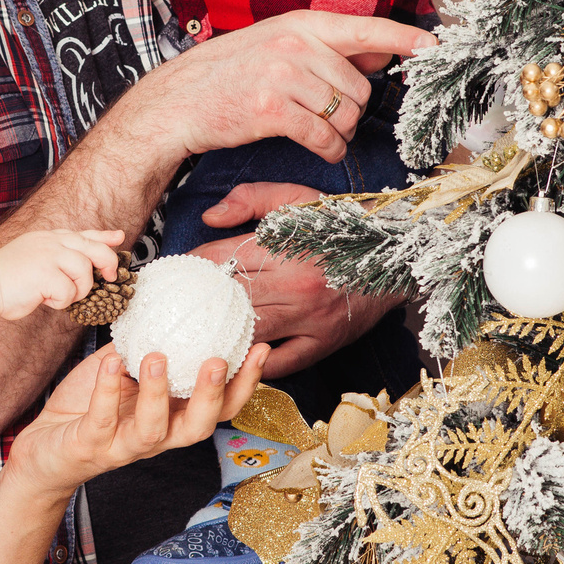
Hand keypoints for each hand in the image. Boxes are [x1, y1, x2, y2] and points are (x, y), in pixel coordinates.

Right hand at [0, 228, 122, 319]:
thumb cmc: (7, 277)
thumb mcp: (35, 258)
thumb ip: (58, 258)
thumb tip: (82, 268)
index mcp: (49, 238)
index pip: (83, 234)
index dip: (104, 237)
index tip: (119, 237)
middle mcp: (52, 242)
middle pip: (94, 249)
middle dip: (107, 263)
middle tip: (109, 277)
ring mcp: (50, 255)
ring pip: (84, 272)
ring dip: (76, 290)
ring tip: (57, 295)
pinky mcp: (47, 273)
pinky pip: (69, 292)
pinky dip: (60, 302)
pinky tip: (44, 299)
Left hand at [6, 344, 271, 495]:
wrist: (45, 447)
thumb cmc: (89, 407)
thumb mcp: (123, 371)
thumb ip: (145, 345)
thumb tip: (166, 301)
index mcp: (172, 418)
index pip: (219, 408)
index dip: (244, 384)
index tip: (258, 347)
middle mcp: (156, 437)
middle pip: (198, 427)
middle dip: (211, 395)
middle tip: (216, 360)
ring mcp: (123, 445)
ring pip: (153, 430)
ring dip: (158, 393)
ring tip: (156, 356)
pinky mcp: (91, 447)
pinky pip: (102, 419)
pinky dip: (107, 391)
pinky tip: (110, 363)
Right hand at [132, 11, 431, 163]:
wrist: (178, 100)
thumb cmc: (230, 74)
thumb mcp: (278, 44)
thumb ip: (326, 47)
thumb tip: (380, 50)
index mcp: (301, 24)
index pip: (366, 27)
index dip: (404, 37)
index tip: (434, 47)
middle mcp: (295, 45)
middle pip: (360, 87)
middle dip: (354, 110)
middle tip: (331, 117)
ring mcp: (282, 75)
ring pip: (346, 114)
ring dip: (340, 133)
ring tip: (321, 133)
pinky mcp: (271, 109)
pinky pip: (323, 136)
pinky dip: (328, 149)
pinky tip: (319, 148)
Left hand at [190, 183, 404, 379]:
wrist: (396, 256)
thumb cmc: (342, 227)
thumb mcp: (298, 198)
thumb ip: (251, 199)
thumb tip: (209, 217)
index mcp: (284, 248)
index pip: (221, 259)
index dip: (190, 268)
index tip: (171, 275)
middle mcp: (293, 286)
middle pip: (228, 300)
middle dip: (194, 306)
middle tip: (167, 312)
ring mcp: (307, 319)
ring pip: (248, 334)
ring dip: (216, 339)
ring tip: (187, 340)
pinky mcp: (321, 343)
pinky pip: (279, 363)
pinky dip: (253, 365)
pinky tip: (228, 363)